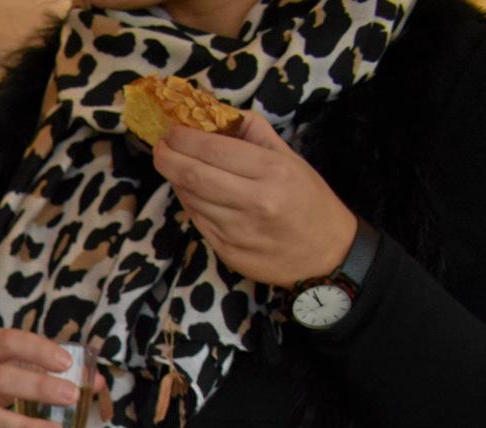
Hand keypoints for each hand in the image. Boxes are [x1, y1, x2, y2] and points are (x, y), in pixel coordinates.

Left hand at [154, 114, 358, 287]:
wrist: (326, 254)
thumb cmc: (309, 200)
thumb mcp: (291, 159)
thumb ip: (255, 134)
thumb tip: (218, 115)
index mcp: (272, 171)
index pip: (214, 150)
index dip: (184, 139)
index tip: (171, 131)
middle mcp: (253, 200)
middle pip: (193, 175)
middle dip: (167, 158)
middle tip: (159, 147)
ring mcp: (237, 229)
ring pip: (190, 199)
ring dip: (175, 180)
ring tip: (174, 165)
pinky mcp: (226, 250)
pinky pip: (197, 220)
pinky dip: (189, 202)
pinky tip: (191, 191)